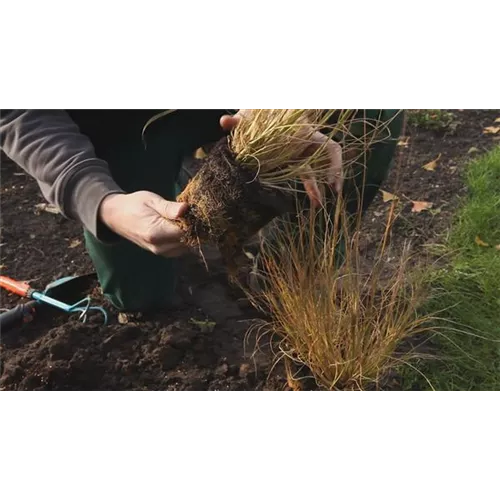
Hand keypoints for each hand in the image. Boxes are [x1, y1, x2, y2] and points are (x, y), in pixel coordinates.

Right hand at [99, 191, 188, 257]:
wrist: (116, 216)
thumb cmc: (134, 204)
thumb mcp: (151, 200)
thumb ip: (169, 207)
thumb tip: (185, 208)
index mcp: (155, 232)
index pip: (186, 231)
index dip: (194, 221)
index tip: (195, 211)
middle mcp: (159, 246)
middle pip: (188, 241)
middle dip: (194, 228)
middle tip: (191, 213)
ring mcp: (160, 252)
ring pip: (186, 246)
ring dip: (189, 234)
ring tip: (184, 219)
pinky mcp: (162, 253)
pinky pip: (180, 249)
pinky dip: (184, 239)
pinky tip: (179, 227)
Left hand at [220, 109, 342, 207]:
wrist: (257, 115)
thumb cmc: (256, 114)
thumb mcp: (248, 117)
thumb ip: (238, 119)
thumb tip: (224, 121)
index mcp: (304, 132)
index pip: (329, 147)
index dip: (334, 164)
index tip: (330, 180)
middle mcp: (306, 144)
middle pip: (327, 162)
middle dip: (331, 179)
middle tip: (329, 196)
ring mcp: (301, 154)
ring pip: (315, 172)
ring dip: (317, 188)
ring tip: (317, 205)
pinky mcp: (293, 162)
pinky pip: (305, 176)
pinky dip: (309, 188)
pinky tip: (310, 201)